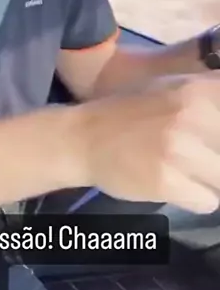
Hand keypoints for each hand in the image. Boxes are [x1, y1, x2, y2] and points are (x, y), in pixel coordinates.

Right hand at [82, 74, 219, 213]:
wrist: (83, 137)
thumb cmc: (132, 112)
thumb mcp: (176, 88)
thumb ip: (212, 97)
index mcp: (199, 89)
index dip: (218, 138)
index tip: (210, 143)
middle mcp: (194, 115)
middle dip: (216, 157)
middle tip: (198, 157)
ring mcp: (180, 149)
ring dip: (210, 181)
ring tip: (187, 172)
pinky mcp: (167, 180)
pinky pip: (208, 202)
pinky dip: (195, 198)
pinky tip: (174, 184)